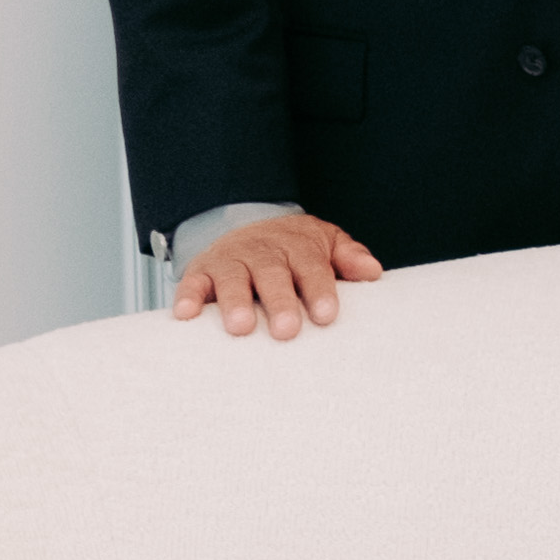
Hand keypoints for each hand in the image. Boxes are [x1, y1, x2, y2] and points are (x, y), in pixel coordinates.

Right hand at [169, 215, 382, 338]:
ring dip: (235, 302)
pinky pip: (191, 282)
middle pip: (272, 274)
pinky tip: (186, 316)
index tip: (326, 316)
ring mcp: (230, 260)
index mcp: (297, 246)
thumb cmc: (295, 249)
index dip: (319, 290)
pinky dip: (187, 297)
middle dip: (279, 301)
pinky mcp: (200, 271)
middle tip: (286, 330)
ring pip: (232, 279)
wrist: (250, 228)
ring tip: (241, 328)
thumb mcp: (326, 243)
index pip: (312, 267)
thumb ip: (348, 256)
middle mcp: (262, 251)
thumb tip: (373, 272)